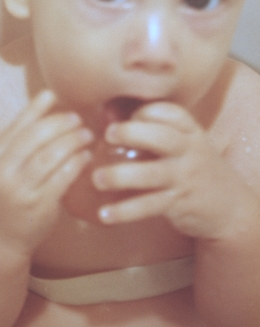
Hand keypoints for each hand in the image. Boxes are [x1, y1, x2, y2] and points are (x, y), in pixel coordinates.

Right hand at [0, 90, 92, 255]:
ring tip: (86, 134)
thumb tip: (43, 112)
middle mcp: (4, 171)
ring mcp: (21, 190)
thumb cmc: (3, 196)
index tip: (53, 94)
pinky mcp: (39, 206)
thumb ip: (16, 144)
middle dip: (59, 123)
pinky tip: (86, 157)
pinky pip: (62, 179)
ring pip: (51, 156)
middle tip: (77, 117)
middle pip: (35, 137)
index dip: (36, 107)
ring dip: (72, 141)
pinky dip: (77, 164)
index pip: (16, 125)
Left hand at [92, 101, 247, 237]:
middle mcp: (189, 151)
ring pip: (152, 174)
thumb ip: (152, 130)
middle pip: (163, 138)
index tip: (126, 117)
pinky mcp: (178, 203)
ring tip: (97, 178)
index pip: (171, 113)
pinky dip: (125, 210)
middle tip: (108, 135)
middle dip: (133, 133)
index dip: (146, 112)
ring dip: (122, 176)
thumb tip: (105, 116)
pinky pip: (149, 205)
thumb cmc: (192, 166)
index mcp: (190, 132)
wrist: (229, 205)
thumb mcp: (184, 144)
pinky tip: (105, 214)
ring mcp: (184, 177)